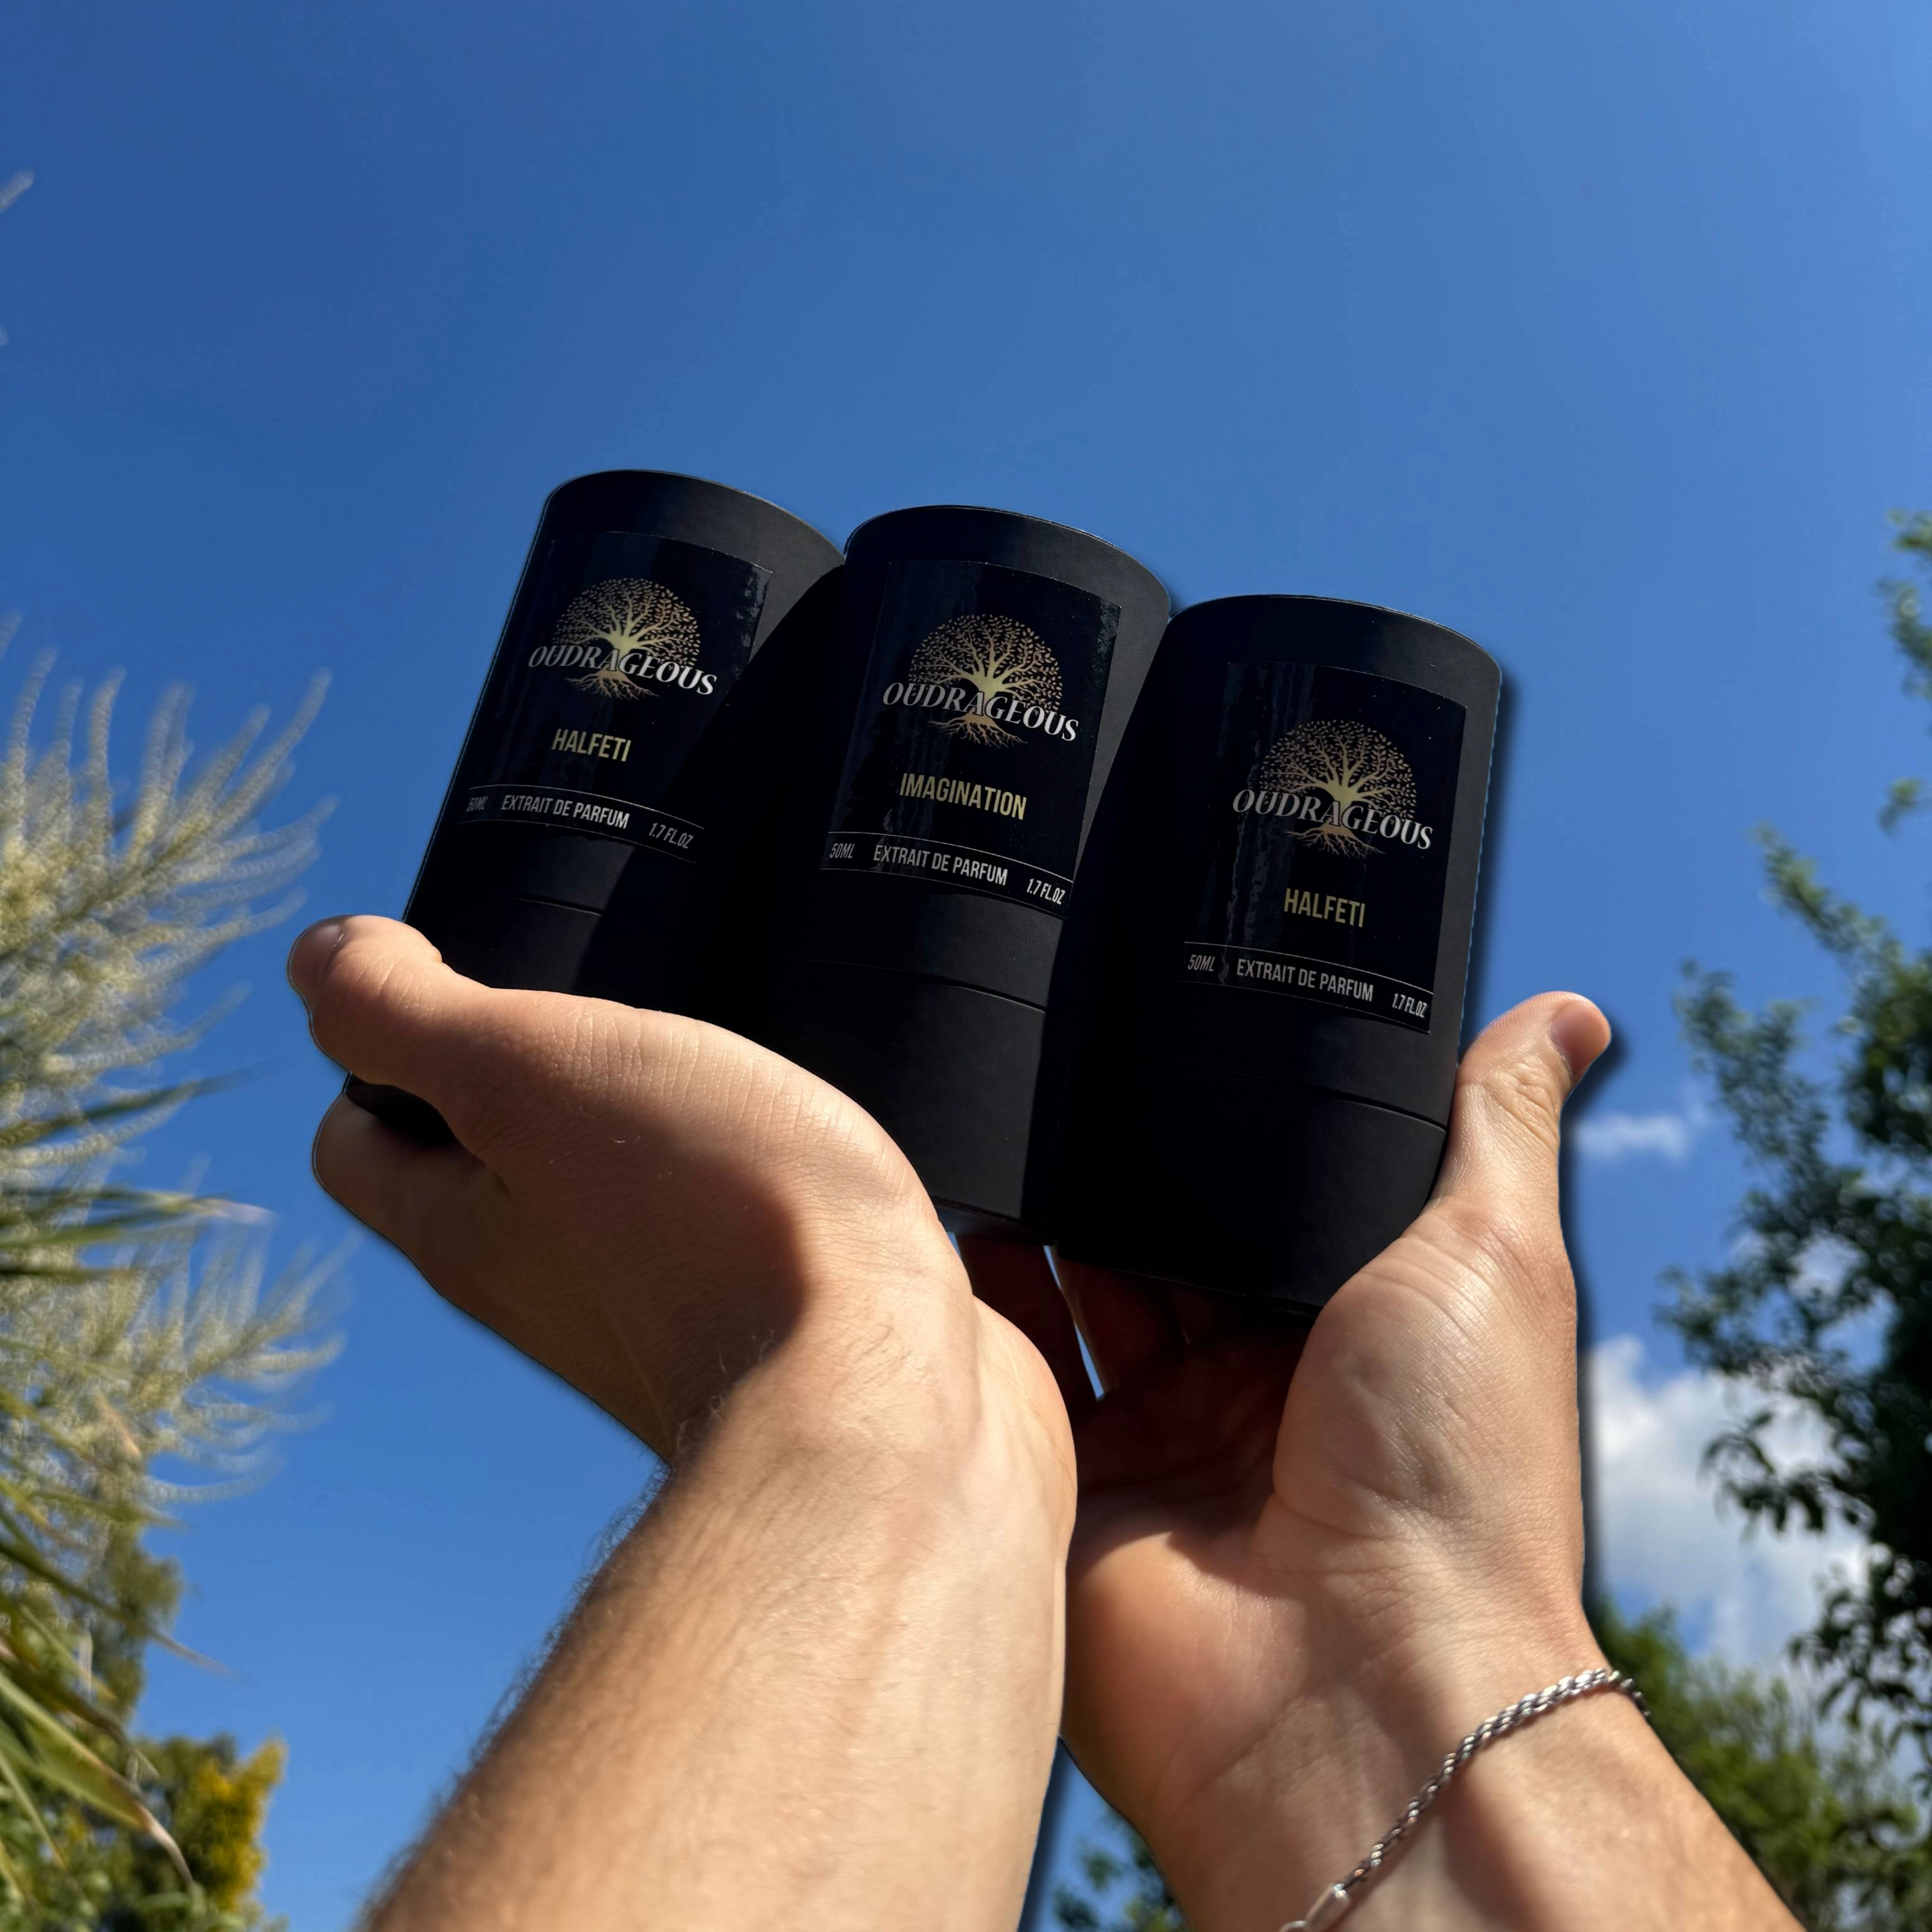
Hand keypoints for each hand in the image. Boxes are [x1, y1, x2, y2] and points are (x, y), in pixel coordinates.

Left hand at [289, 915, 1069, 1486]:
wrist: (889, 1402)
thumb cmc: (712, 1223)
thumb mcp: (527, 1072)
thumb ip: (405, 1013)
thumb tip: (321, 958)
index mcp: (465, 1231)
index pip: (357, 1139)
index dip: (379, 1048)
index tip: (465, 978)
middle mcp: (552, 1288)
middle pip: (496, 1169)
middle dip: (535, 1074)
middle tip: (612, 999)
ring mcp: (671, 1314)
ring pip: (629, 1197)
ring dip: (665, 1123)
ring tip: (729, 1051)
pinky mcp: (786, 1322)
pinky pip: (751, 1230)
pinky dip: (768, 1175)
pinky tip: (822, 1132)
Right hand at [966, 994, 1795, 1929]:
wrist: (1359, 1685)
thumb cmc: (1454, 1477)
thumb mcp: (1491, 1256)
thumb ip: (1491, 1127)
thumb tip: (1564, 1012)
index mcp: (1344, 1333)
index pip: (1258, 1207)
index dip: (1211, 1131)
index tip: (1152, 1033)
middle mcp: (1244, 1391)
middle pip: (1151, 1248)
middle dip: (1107, 1172)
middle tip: (1050, 1068)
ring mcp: (1153, 1450)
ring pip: (1066, 1304)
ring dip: (1030, 1225)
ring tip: (989, 1124)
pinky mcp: (1070, 1499)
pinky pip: (1007, 1381)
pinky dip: (975, 1308)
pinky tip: (946, 1219)